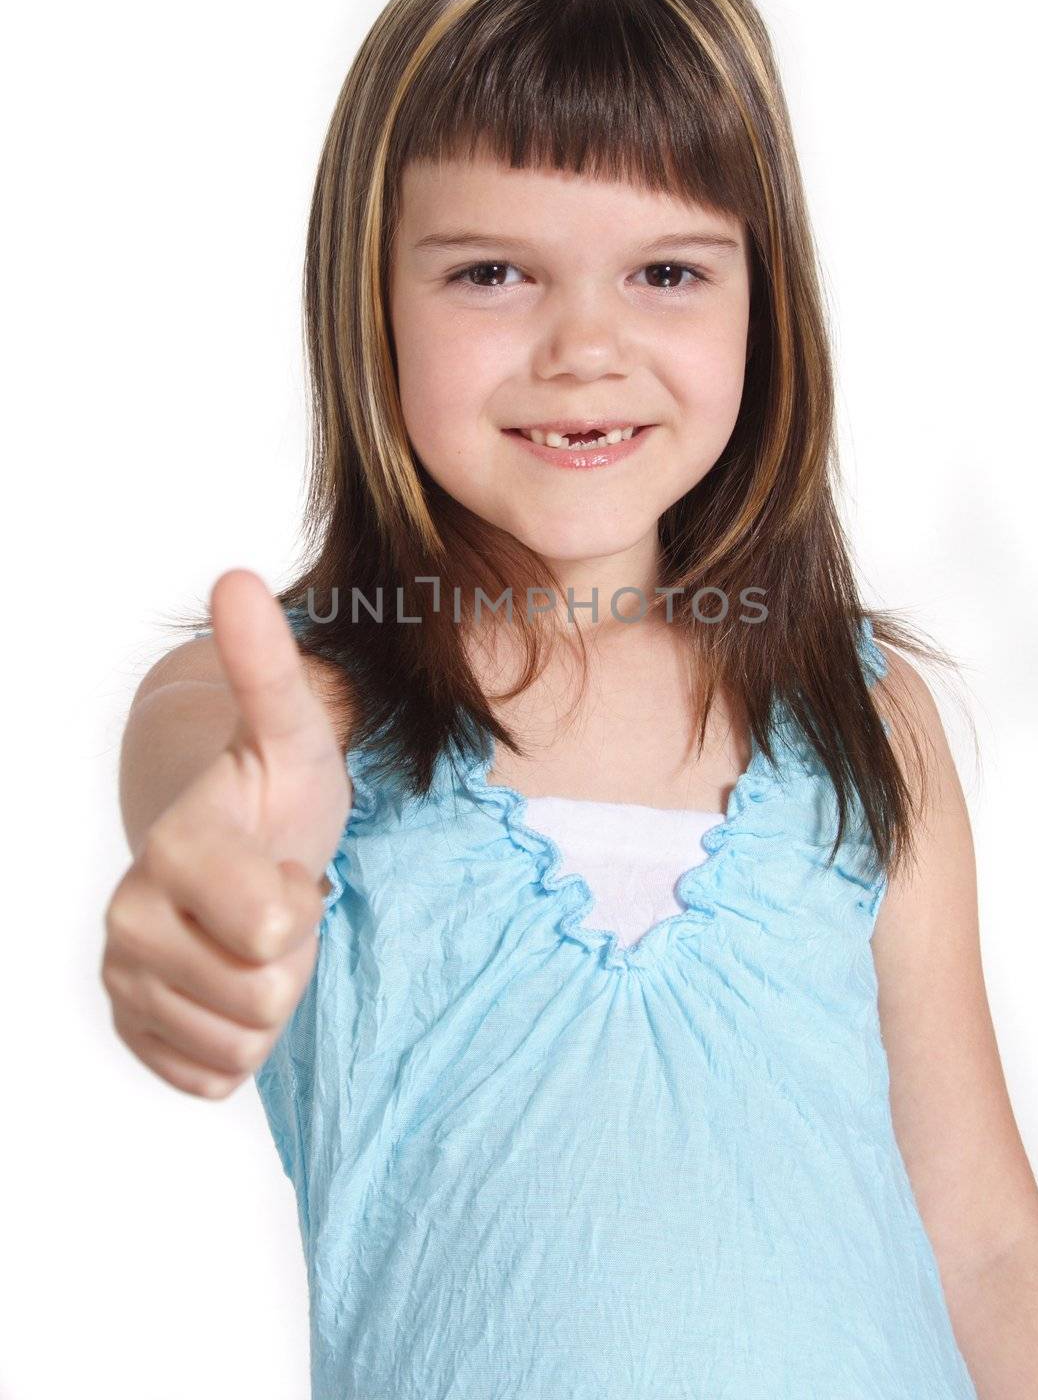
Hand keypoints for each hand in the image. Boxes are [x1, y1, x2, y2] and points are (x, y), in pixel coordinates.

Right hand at [102, 569, 352, 1098]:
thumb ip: (268, 668)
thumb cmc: (276, 792)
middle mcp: (130, 917)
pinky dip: (238, 1040)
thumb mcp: (293, 732)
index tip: (285, 866)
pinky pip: (211, 1076)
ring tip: (253, 936)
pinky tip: (227, 977)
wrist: (235, 845)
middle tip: (275, 903)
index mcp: (176, 846)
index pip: (269, 932)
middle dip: (289, 958)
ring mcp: (124, 979)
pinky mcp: (133, 1030)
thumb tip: (236, 576)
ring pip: (239, 1041)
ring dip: (267, 999)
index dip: (299, 911)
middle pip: (262, 997)